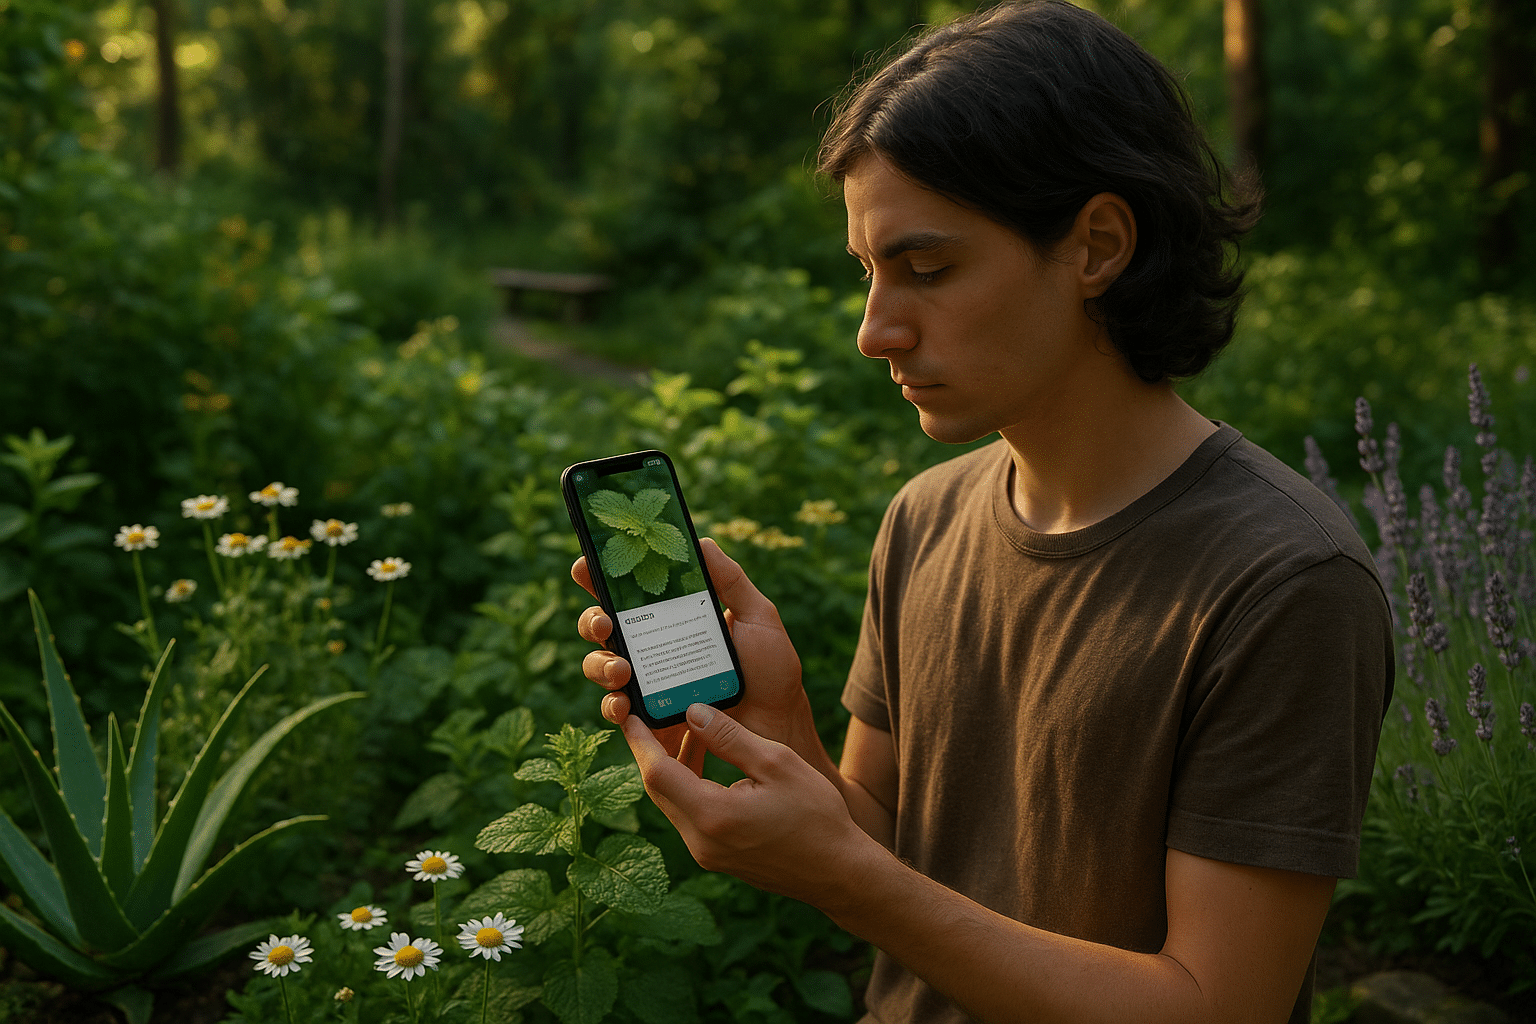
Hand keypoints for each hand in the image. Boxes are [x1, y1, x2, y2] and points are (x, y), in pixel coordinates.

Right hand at [572, 538, 822, 771]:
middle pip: (601, 626)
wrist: (779, 724)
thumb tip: (702, 542)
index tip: (587, 565)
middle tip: (605, 623)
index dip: (600, 576)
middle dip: (592, 620)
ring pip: (600, 666)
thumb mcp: (757, 617)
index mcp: (671, 616)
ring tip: (622, 669)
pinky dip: (613, 706)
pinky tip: (624, 704)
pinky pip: (617, 711)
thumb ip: (731, 581)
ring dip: (600, 665)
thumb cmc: (771, 669)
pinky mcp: (649, 719)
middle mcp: (651, 646)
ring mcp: (646, 682)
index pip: (626, 592)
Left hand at [620, 702, 875, 905]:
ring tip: (685, 730)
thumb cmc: (815, 815)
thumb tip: (693, 712)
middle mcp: (700, 840)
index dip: (639, 740)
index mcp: (712, 815)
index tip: (629, 712)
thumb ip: (730, 737)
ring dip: (672, 767)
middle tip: (652, 714)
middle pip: (657, 789)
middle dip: (651, 750)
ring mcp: (705, 853)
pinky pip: (687, 815)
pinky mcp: (715, 857)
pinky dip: (687, 785)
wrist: (837, 872)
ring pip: (671, 802)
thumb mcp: (776, 763)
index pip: (657, 772)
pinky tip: (703, 761)